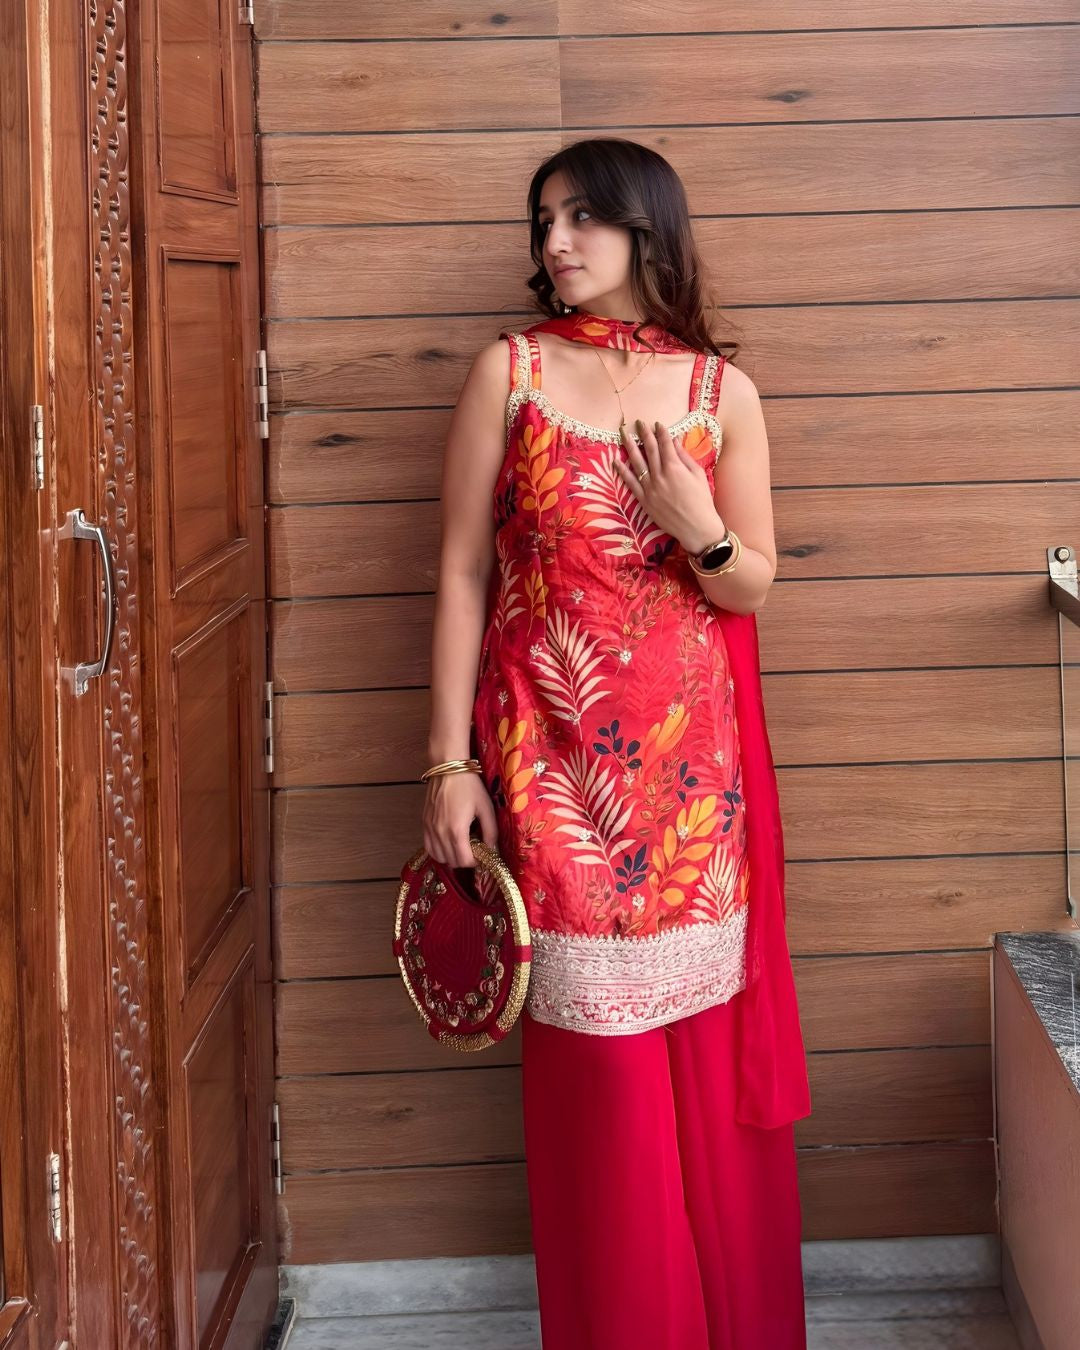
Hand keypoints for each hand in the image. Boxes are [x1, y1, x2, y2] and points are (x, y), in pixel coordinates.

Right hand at [422, 770, 499, 868]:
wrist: (447, 768)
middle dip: (464, 860)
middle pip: (451, 862)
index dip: (475, 862)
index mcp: (457, 831)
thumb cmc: (469, 786)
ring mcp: (429, 829)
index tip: (481, 855)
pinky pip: (428, 847)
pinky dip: (438, 851)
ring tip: (461, 846)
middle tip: (473, 850)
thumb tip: (492, 849)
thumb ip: (490, 831)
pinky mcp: (424, 824)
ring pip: (439, 857)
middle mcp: (440, 833)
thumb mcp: (486, 807)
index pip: (464, 861)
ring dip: (451, 857)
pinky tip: (448, 843)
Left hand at [614, 417, 725, 554]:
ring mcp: (650, 488)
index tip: (657, 423)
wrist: (696, 527)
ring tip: (623, 433)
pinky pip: (630, 483)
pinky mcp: (644, 500)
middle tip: (638, 422)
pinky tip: (616, 461)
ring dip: (629, 446)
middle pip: (649, 449)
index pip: (665, 444)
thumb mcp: (697, 475)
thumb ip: (684, 457)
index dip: (661, 432)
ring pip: (636, 462)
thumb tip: (674, 440)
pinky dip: (622, 471)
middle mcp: (660, 476)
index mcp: (675, 468)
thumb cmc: (702, 501)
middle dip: (643, 434)